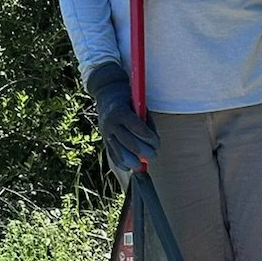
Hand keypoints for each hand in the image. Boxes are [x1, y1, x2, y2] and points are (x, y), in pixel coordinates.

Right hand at [87, 60, 157, 175]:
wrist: (106, 93)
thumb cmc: (128, 98)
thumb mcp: (138, 103)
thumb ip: (145, 121)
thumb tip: (154, 141)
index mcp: (120, 112)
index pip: (137, 128)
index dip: (149, 138)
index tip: (157, 143)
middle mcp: (111, 123)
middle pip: (129, 143)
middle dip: (144, 151)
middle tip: (154, 154)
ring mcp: (106, 133)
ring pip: (119, 152)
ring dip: (133, 161)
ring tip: (142, 163)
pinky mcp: (104, 139)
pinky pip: (112, 155)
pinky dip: (121, 163)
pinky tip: (130, 167)